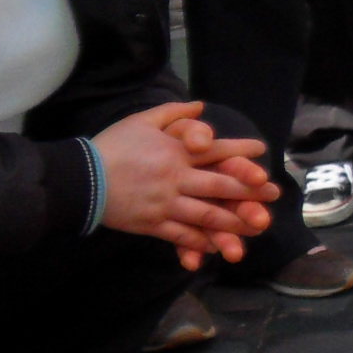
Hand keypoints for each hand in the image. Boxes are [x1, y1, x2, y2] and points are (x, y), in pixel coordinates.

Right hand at [92, 102, 275, 268]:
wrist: (80, 179)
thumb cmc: (111, 147)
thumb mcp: (141, 121)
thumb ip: (173, 114)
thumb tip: (200, 106)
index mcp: (175, 151)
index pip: (216, 150)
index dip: (240, 152)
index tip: (261, 153)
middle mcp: (176, 177)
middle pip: (220, 185)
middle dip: (249, 191)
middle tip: (272, 195)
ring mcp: (165, 203)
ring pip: (207, 215)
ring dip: (233, 222)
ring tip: (254, 227)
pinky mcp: (153, 224)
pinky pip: (182, 235)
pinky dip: (202, 242)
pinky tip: (217, 246)